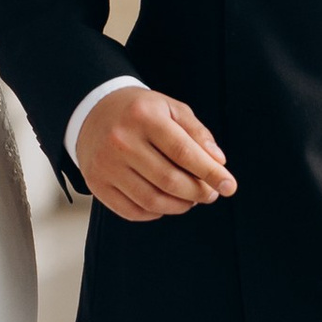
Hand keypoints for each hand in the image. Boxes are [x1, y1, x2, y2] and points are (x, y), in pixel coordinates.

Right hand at [77, 85, 236, 223]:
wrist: (93, 112)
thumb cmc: (139, 112)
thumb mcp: (170, 108)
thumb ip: (197, 132)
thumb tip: (217, 162)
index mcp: (143, 116)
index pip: (184, 152)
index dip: (210, 173)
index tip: (229, 185)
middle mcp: (121, 141)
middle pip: (170, 180)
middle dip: (198, 192)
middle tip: (211, 193)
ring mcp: (106, 165)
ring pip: (152, 201)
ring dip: (180, 206)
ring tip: (191, 199)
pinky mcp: (97, 184)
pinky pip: (132, 211)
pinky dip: (156, 213)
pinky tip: (165, 202)